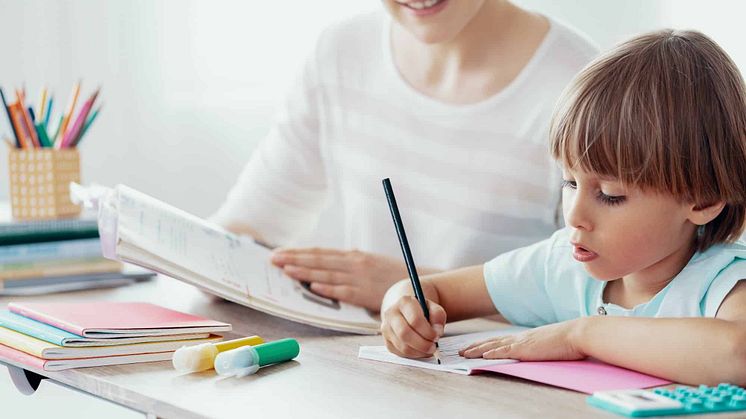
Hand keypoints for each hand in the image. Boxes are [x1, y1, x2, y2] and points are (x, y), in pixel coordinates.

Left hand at [271, 248, 412, 310]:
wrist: (416, 283)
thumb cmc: (391, 275)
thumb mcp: (369, 263)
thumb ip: (350, 263)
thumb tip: (329, 264)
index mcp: (353, 256)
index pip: (320, 253)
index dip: (299, 252)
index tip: (280, 253)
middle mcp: (354, 263)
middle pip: (319, 260)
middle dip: (294, 259)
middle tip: (273, 259)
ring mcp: (359, 278)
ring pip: (327, 274)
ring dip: (305, 271)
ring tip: (285, 270)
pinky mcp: (365, 293)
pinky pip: (343, 291)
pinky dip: (328, 288)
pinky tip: (313, 286)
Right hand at [381, 295, 446, 358]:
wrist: (405, 312)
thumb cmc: (421, 310)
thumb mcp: (433, 307)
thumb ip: (438, 316)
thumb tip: (437, 331)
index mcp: (404, 302)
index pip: (415, 320)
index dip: (428, 331)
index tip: (436, 336)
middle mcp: (391, 314)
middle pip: (405, 334)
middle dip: (422, 344)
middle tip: (433, 347)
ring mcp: (386, 329)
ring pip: (403, 346)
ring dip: (419, 351)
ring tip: (429, 349)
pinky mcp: (387, 342)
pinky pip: (401, 353)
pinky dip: (414, 355)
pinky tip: (421, 350)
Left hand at [459, 319, 585, 360]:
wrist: (577, 333)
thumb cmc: (568, 340)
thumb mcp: (548, 343)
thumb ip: (538, 347)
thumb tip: (535, 351)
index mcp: (525, 337)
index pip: (500, 340)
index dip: (485, 344)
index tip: (473, 347)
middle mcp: (520, 338)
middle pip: (491, 342)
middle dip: (474, 347)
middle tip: (460, 351)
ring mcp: (522, 342)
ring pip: (493, 346)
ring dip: (477, 350)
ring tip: (463, 354)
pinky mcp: (526, 349)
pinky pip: (505, 351)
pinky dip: (492, 353)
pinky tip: (482, 356)